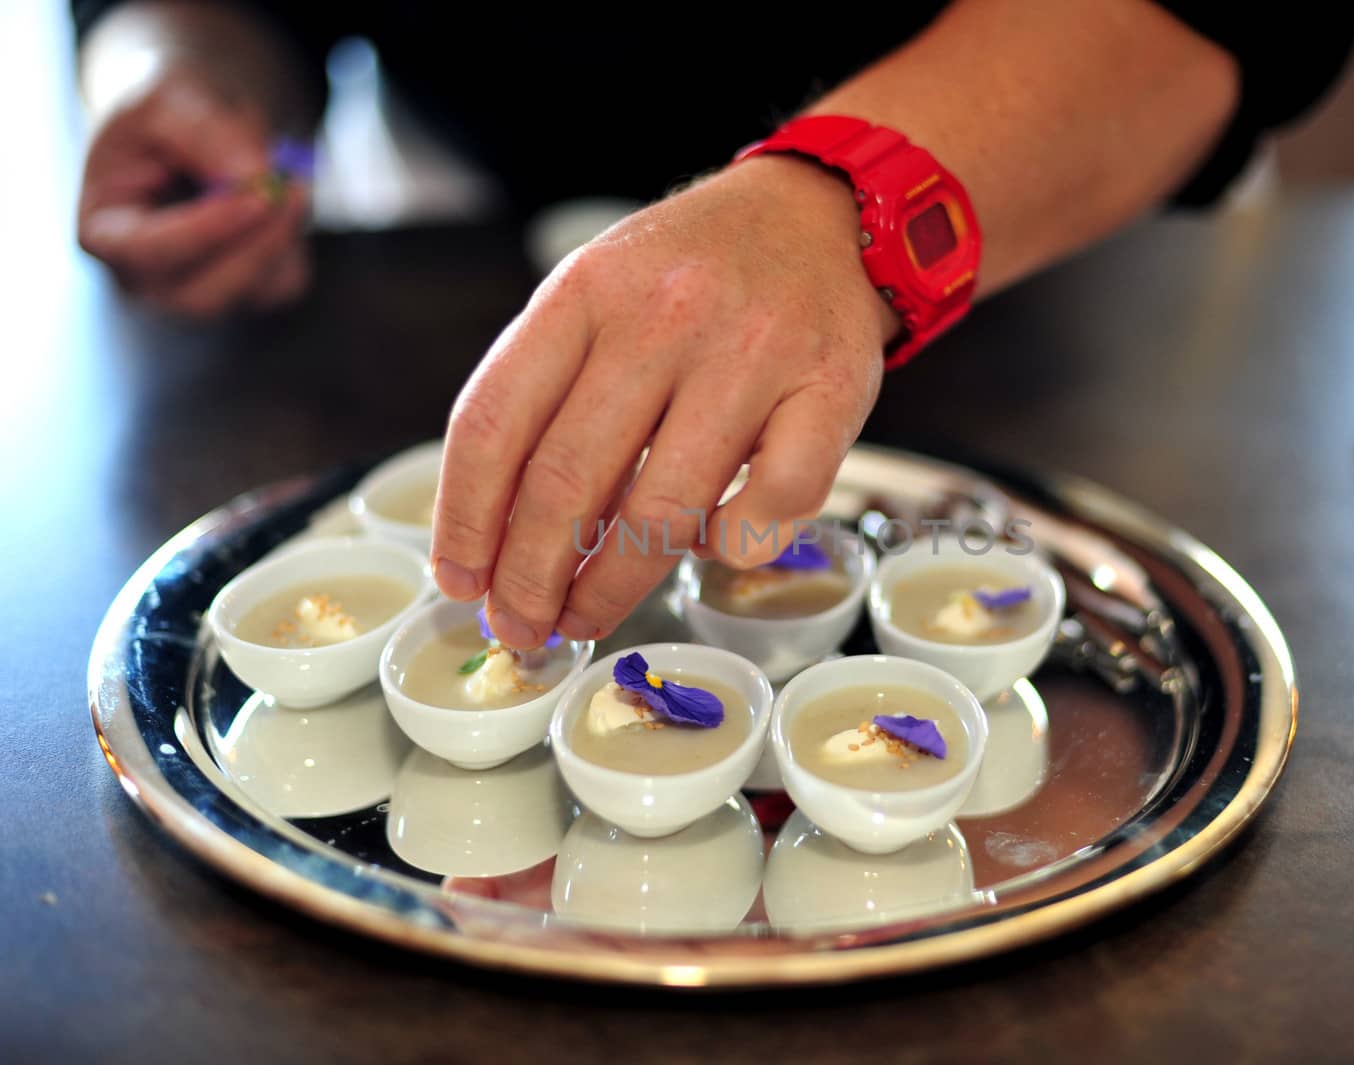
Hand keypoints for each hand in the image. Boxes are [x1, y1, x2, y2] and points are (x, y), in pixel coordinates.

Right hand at [77, 69, 309, 315]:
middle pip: (205, 293)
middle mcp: (150, 278)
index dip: (207, 229)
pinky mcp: (248, 291)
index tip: (259, 197)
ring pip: (257, 289)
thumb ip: (204, 133)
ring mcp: (201, 292)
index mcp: (106, 235)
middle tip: (293, 185)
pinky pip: (287, 280)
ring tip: (286, 172)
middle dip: (256, 241)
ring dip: (285, 230)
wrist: (194, 132)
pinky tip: (281, 198)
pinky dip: (295, 236)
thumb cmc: (164, 121)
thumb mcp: (167, 103)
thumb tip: (256, 174)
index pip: (151, 252)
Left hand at [432, 156, 899, 646]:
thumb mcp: (601, 293)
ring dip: (611, 588)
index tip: (460, 580)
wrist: (822, 216)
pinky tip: (709, 548)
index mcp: (588, 288)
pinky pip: (768, 510)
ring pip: (663, 512)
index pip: (495, 420)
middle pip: (567, 479)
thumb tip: (498, 532)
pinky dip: (730, 550)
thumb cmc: (694, 274)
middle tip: (519, 627)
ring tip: (586, 618)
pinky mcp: (835, 391)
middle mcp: (666, 316)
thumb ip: (551, 388)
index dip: (465, 518)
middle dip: (529, 578)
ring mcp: (755, 354)